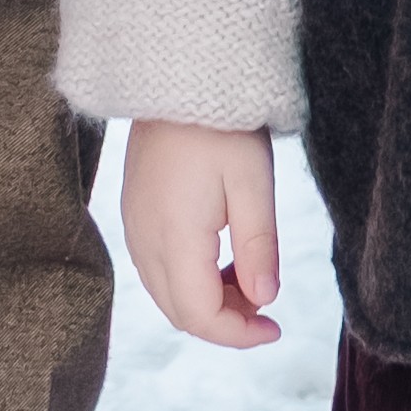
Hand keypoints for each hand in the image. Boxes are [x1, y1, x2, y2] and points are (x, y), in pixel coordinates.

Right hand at [118, 121, 282, 345]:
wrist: (177, 75)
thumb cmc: (221, 123)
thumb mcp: (253, 183)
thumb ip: (258, 247)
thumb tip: (265, 301)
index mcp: (173, 239)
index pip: (200, 316)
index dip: (238, 335)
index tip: (276, 329)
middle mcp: (144, 241)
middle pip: (180, 312)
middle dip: (225, 321)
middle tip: (266, 303)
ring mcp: (134, 227)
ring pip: (167, 294)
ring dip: (208, 300)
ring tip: (250, 274)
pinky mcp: (134, 213)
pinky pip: (157, 268)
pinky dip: (190, 279)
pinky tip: (221, 254)